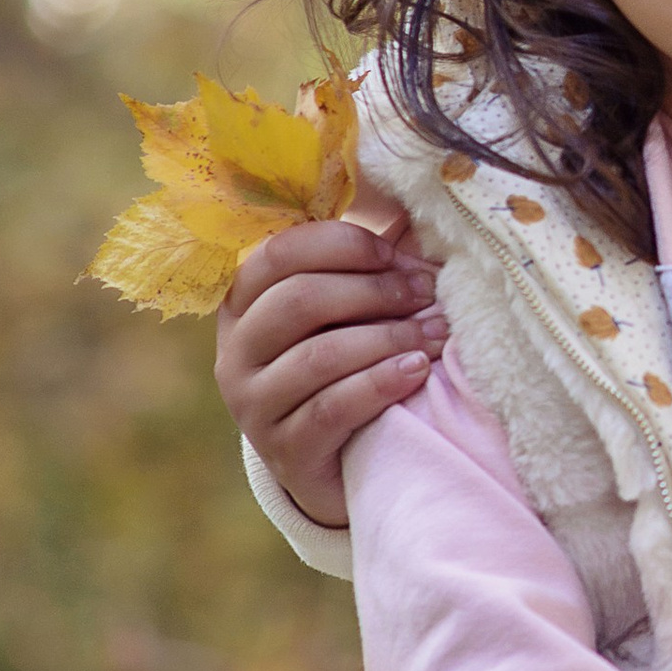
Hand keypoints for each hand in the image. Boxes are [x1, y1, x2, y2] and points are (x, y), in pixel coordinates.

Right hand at [217, 208, 447, 528]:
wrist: (342, 465)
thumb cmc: (349, 368)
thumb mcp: (348, 313)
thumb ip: (367, 263)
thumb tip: (412, 205)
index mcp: (245, 304)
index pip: (279, 254)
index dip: (342, 245)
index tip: (396, 255)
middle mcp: (237, 353)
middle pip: (298, 301)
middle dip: (372, 292)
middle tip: (428, 295)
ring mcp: (253, 406)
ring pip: (316, 357)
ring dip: (386, 338)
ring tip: (434, 335)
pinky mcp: (285, 452)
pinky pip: (331, 409)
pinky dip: (379, 384)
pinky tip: (416, 371)